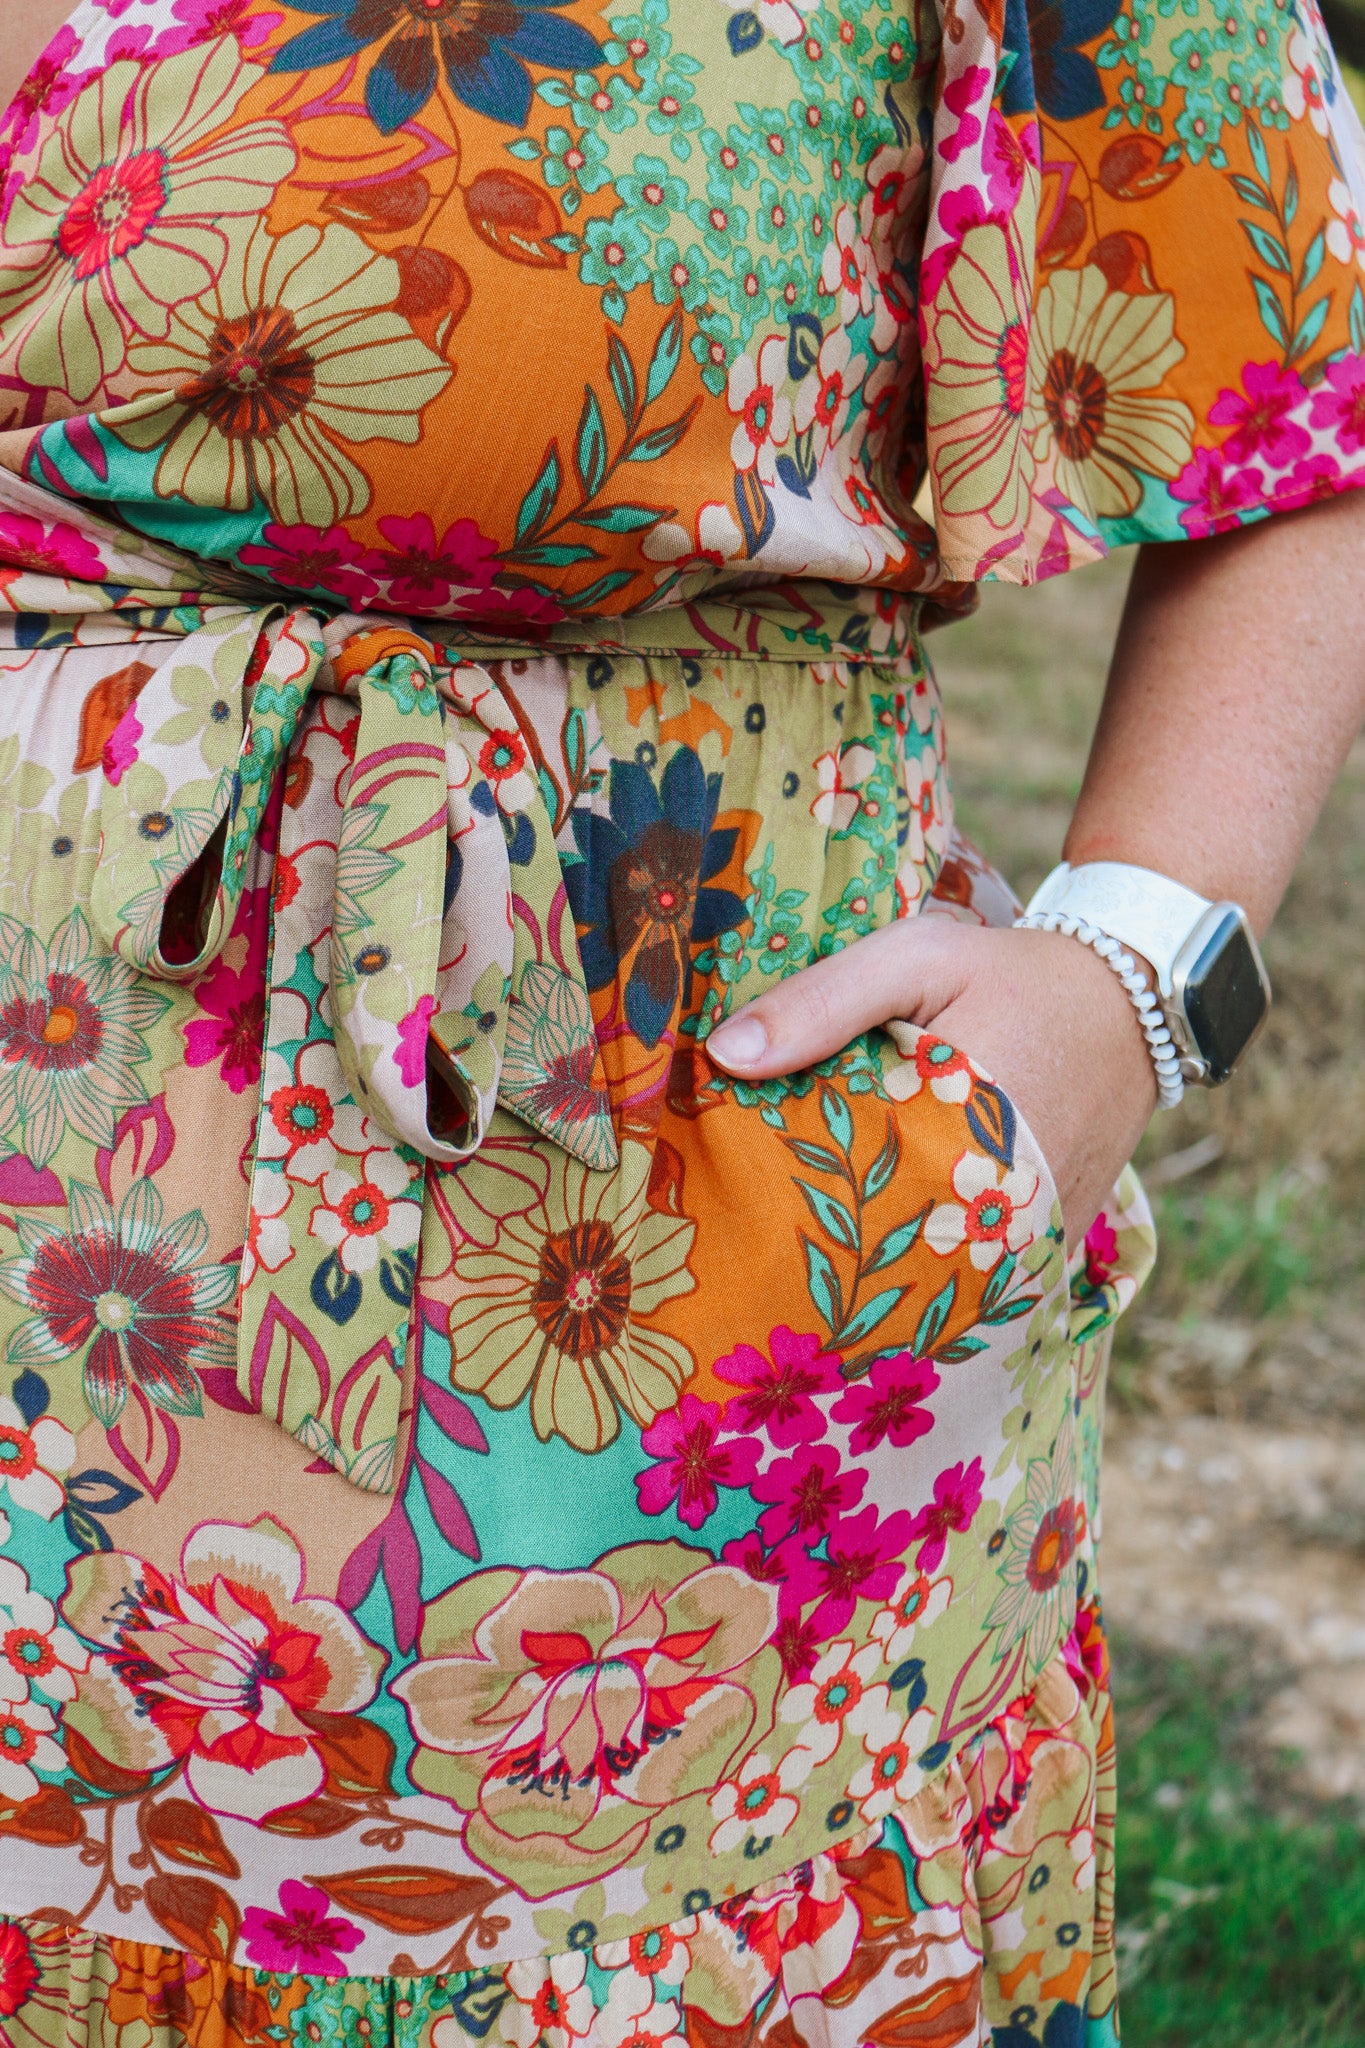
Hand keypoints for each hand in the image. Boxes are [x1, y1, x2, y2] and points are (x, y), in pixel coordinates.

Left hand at [704, 917, 1158, 1247]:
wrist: (1130, 1002)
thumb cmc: (1011, 972)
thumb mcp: (915, 958)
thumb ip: (822, 1002)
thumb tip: (725, 1055)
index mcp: (967, 1119)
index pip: (853, 1187)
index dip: (789, 1201)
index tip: (735, 1205)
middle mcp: (1010, 1194)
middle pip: (888, 1250)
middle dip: (820, 1249)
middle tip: (751, 1251)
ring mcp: (1038, 1233)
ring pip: (934, 1279)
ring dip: (873, 1274)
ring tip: (804, 1273)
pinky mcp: (1053, 1247)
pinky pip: (981, 1280)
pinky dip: (932, 1274)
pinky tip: (881, 1265)